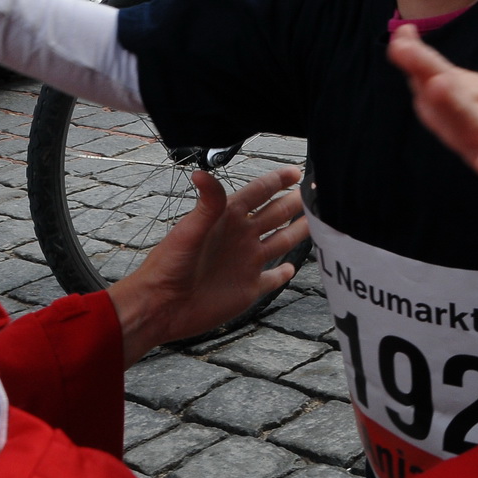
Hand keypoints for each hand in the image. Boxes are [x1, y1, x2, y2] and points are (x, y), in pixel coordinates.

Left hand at [107, 167, 308, 363]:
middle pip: (275, 214)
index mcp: (228, 219)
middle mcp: (241, 237)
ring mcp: (246, 263)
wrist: (161, 306)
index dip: (277, 181)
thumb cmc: (169, 265)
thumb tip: (201, 172)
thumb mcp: (189, 230)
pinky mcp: (248, 289)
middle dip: (295, 201)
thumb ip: (206, 203)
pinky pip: (271, 279)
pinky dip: (282, 273)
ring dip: (297, 231)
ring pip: (280, 242)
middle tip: (316, 190)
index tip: (296, 171)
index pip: (259, 193)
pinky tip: (291, 267)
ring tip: (317, 219)